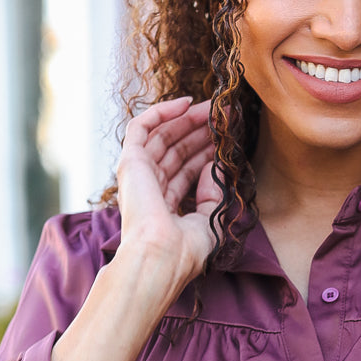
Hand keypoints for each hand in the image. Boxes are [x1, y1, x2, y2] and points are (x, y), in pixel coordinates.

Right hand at [116, 95, 220, 284]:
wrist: (162, 257)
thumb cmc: (185, 251)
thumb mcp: (210, 221)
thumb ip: (213, 194)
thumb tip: (212, 165)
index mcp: (164, 206)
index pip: (186, 170)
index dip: (207, 151)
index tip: (230, 137)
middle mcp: (149, 189)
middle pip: (176, 150)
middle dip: (202, 131)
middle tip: (227, 115)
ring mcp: (138, 175)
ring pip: (163, 136)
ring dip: (189, 120)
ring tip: (216, 108)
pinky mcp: (130, 162)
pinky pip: (141, 128)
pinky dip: (161, 112)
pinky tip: (186, 104)